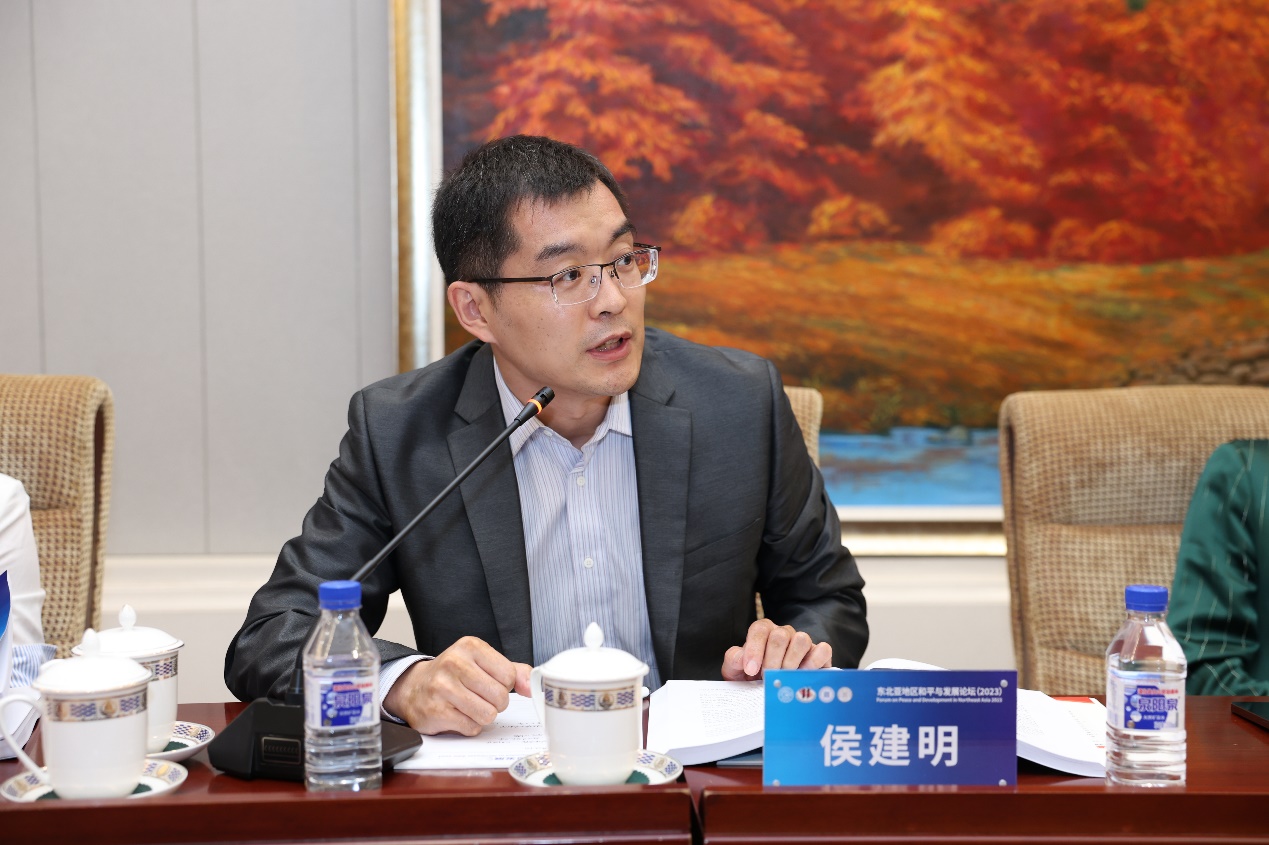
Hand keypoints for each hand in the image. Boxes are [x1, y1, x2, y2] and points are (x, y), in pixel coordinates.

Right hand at [383, 636, 531, 735]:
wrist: (414, 688)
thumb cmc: (454, 675)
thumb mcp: (482, 663)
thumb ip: (513, 671)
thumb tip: (532, 686)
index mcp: (470, 647)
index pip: (509, 675)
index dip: (505, 685)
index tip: (490, 683)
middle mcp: (454, 663)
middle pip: (500, 696)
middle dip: (495, 703)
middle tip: (480, 698)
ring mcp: (443, 687)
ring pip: (488, 714)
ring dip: (482, 716)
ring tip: (468, 706)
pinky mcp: (436, 711)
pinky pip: (471, 727)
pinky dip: (468, 725)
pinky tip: (456, 714)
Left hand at [721, 619, 831, 680]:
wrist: (770, 690)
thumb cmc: (752, 678)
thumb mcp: (735, 671)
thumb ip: (733, 660)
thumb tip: (741, 658)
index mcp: (763, 632)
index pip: (759, 630)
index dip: (754, 649)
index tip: (750, 670)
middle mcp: (783, 633)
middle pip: (780, 636)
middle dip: (772, 661)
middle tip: (767, 678)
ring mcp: (802, 642)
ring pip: (802, 639)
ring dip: (792, 662)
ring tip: (785, 678)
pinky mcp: (819, 653)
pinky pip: (823, 649)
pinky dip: (815, 662)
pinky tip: (803, 675)